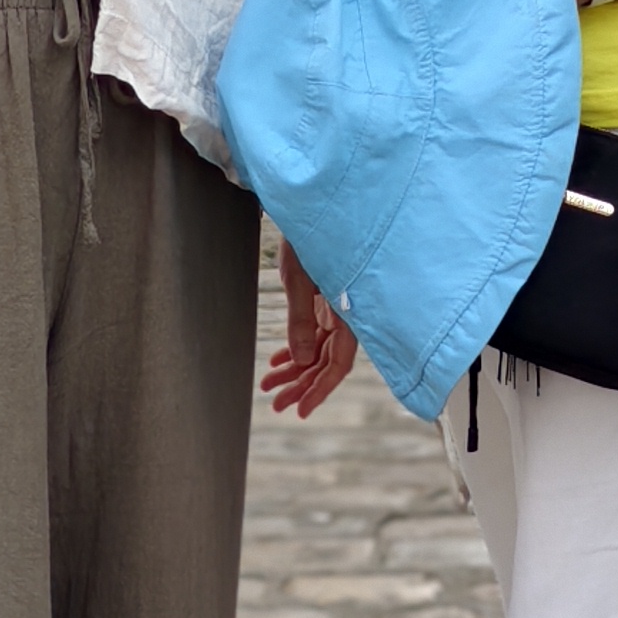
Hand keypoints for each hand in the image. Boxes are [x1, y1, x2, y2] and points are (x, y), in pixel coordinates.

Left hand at [261, 242, 358, 417]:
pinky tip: (279, 360)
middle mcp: (345, 314)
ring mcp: (334, 308)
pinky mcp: (323, 300)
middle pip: (326, 362)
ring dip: (295, 369)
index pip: (338, 363)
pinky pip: (312, 333)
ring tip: (270, 384)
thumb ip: (300, 319)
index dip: (320, 390)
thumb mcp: (300, 278)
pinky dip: (296, 348)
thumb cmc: (311, 234)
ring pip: (317, 350)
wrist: (313, 206)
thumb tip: (301, 360)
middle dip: (301, 385)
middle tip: (277, 404)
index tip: (301, 411)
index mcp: (347, 312)